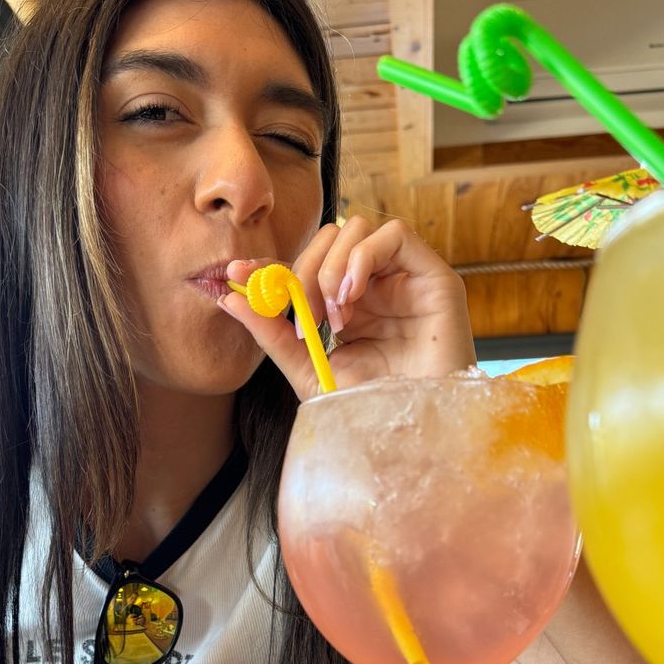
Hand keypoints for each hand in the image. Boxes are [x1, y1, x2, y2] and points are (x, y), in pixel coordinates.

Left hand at [220, 217, 474, 400]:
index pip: (305, 265)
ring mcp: (405, 279)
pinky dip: (363, 258)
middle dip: (303, 271)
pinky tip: (353, 299)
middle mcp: (376, 286)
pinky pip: (394, 233)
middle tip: (303, 319)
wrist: (415, 435)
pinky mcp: (435, 276)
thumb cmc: (372, 411)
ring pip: (356, 228)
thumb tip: (229, 299)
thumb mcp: (310, 371)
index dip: (271, 264)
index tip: (238, 272)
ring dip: (332, 268)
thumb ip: (272, 336)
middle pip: (328, 239)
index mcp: (348, 306)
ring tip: (336, 317)